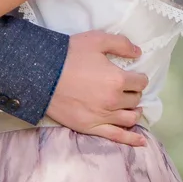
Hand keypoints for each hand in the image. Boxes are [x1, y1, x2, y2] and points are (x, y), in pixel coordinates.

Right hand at [47, 31, 148, 147]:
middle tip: (127, 89)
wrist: (41, 74)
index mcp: (118, 79)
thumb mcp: (96, 40)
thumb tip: (139, 52)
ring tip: (132, 108)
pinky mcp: (90, 127)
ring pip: (129, 118)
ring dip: (134, 112)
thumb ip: (121, 44)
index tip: (134, 76)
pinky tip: (141, 141)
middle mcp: (114, 100)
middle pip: (135, 99)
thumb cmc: (69, 55)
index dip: (139, 78)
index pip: (140, 82)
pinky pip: (117, 136)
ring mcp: (103, 116)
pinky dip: (131, 139)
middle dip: (133, 93)